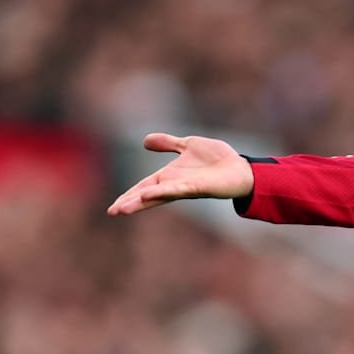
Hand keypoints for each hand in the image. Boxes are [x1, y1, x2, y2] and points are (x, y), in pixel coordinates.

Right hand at [107, 133, 254, 215]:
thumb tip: (145, 141)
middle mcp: (175, 185)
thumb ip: (167, 143)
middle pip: (147, 195)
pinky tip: (148, 195)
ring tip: (123, 208)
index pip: (144, 187)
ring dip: (141, 202)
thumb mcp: (187, 145)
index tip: (113, 207)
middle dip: (130, 203)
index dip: (129, 195)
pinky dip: (162, 192)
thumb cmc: (217, 159)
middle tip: (112, 212)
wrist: (241, 167)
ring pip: (159, 196)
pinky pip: (177, 190)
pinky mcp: (198, 188)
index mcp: (170, 176)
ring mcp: (186, 188)